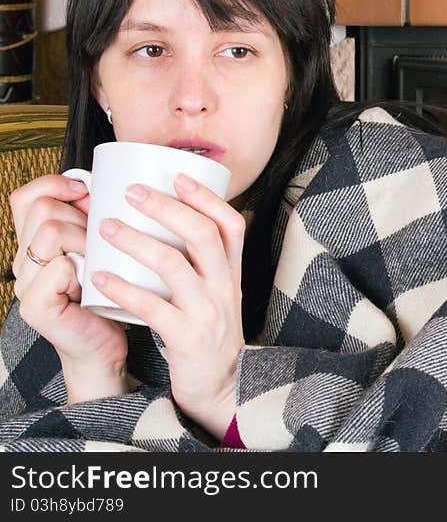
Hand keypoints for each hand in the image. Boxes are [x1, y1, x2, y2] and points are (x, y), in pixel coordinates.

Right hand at [9, 175, 128, 402]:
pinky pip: (58, 267)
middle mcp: (22, 261)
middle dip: (81, 219)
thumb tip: (105, 183)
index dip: (54, 184)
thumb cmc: (110, 296)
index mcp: (34, 243)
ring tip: (99, 261)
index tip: (87, 191)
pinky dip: (81, 270)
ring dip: (85, 241)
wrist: (106, 346)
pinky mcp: (35, 307)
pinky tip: (94, 282)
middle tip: (101, 242)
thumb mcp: (103, 248)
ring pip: (50, 232)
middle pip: (44, 210)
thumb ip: (94, 219)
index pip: (25, 197)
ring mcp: (24, 285)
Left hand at [89, 173, 245, 438]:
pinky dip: (123, 290)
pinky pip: (152, 308)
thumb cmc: (210, 333)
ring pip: (174, 265)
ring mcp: (208, 312)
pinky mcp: (187, 339)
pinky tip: (100, 277)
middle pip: (202, 235)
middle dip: (165, 208)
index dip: (206, 197)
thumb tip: (170, 220)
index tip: (177, 175)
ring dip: (136, 241)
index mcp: (232, 272)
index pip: (231, 224)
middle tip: (130, 192)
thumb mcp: (218, 292)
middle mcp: (225, 287)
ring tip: (105, 228)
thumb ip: (202, 262)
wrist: (222, 386)